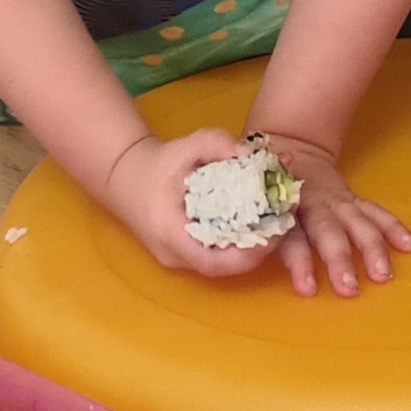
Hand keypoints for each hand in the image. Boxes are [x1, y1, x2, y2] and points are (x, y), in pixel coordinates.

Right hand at [103, 130, 278, 277]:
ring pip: (225, 263)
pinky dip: (242, 240)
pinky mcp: (187, 255)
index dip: (251, 253)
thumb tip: (254, 156)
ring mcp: (180, 259)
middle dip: (262, 246)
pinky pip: (219, 254)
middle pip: (226, 266)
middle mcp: (175, 255)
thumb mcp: (187, 144)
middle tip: (287, 217)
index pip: (215, 262)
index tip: (276, 229)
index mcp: (170, 233)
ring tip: (280, 216)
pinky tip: (260, 219)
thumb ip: (220, 144)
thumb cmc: (156, 162)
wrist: (124, 176)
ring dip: (255, 244)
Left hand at [255, 131, 410, 298]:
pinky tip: (409, 246)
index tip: (306, 288)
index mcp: (282, 204)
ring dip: (371, 248)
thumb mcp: (245, 191)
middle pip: (326, 231)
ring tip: (382, 274)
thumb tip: (233, 248)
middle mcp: (312, 203)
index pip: (290, 236)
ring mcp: (335, 200)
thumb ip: (247, 216)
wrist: (286, 144)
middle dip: (339, 258)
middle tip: (348, 288)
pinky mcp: (351, 199)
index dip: (298, 261)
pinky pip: (375, 212)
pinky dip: (393, 228)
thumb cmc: (259, 178)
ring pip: (356, 222)